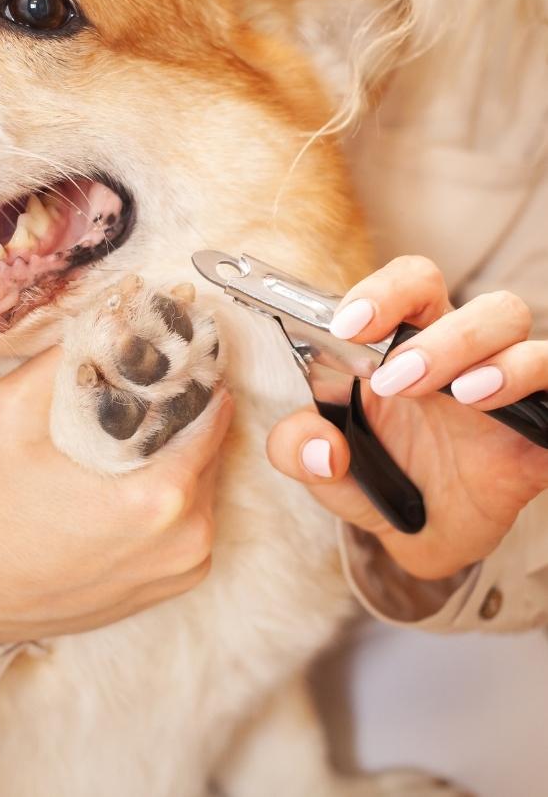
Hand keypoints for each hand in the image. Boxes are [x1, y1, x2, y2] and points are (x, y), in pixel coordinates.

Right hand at [0, 347, 232, 643]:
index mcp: (160, 496)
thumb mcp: (12, 409)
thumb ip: (65, 356)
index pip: (211, 410)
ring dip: (182, 453)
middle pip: (211, 446)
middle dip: (185, 412)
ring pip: (206, 483)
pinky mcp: (176, 584)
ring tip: (138, 433)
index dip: (193, 375)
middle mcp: (188, 537)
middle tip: (150, 389)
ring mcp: (186, 566)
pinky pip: (194, 519)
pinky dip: (175, 494)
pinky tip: (133, 479)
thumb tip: (109, 314)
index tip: (174, 355)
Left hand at [266, 255, 547, 579]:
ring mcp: (504, 385)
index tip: (347, 325)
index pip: (404, 285)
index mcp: (402, 343)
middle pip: (464, 296)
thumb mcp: (321, 469)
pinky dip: (533, 383)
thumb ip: (296, 449)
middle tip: (390, 376)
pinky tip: (495, 404)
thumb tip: (321, 448)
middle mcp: (457, 353)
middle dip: (433, 330)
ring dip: (476, 351)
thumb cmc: (377, 478)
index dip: (380, 292)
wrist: (421, 535)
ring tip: (455, 393)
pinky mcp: (540, 428)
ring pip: (510, 323)